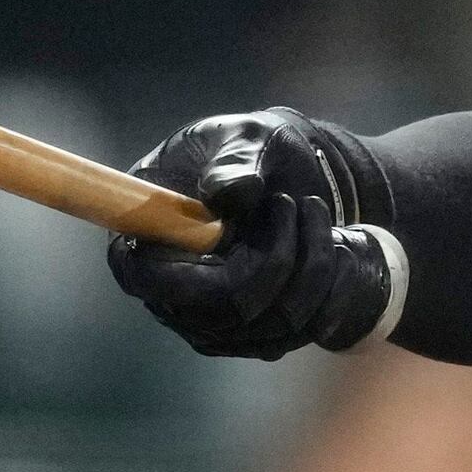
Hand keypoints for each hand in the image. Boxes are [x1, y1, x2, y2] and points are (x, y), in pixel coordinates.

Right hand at [103, 107, 400, 358]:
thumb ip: (234, 160)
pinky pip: (293, 334)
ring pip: (264, 328)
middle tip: (290, 202)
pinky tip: (331, 244)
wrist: (293, 174)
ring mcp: (212, 320)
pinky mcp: (253, 334)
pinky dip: (324, 289)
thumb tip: (225, 194)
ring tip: (313, 211)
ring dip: (305, 269)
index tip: (233, 230)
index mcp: (143, 236)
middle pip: (217, 312)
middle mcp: (170, 291)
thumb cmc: (253, 150)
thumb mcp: (245, 136)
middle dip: (270, 261)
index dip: (182, 271)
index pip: (139, 276)